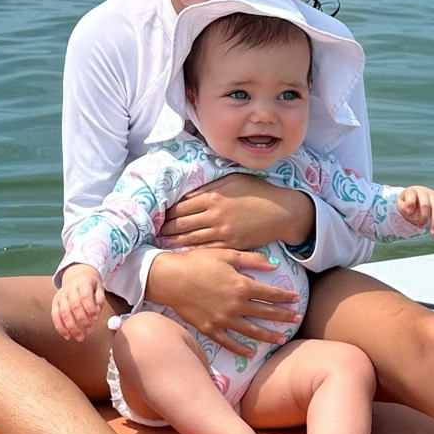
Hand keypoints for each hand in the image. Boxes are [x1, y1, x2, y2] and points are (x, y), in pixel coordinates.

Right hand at [52, 264, 106, 340]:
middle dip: (82, 320)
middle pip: (74, 306)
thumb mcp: (99, 288)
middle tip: (90, 331)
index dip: (90, 308)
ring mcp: (61, 296)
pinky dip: (60, 328)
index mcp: (82, 283)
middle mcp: (70, 289)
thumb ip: (99, 299)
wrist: (76, 277)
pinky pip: (55, 316)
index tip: (95, 319)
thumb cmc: (90, 286)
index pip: (85, 296)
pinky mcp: (55, 302)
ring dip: (71, 327)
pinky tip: (67, 336)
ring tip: (80, 337)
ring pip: (64, 313)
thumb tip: (96, 312)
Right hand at [145, 246, 303, 351]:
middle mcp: (236, 305)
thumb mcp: (226, 254)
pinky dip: (241, 349)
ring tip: (281, 339)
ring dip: (269, 336)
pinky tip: (251, 353)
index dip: (286, 297)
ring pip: (252, 331)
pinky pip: (229, 342)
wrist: (170, 278)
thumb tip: (274, 265)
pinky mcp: (210, 329)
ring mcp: (223, 320)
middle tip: (297, 319)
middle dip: (284, 316)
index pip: (271, 294)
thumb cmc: (197, 261)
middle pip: (266, 313)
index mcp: (242, 285)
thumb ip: (252, 260)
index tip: (296, 299)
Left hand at [159, 176, 316, 251]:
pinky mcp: (231, 245)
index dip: (166, 214)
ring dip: (174, 242)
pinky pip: (207, 249)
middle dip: (165, 229)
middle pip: (182, 225)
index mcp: (213, 197)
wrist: (281, 212)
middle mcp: (214, 216)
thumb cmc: (258, 192)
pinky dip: (193, 251)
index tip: (156, 216)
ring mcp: (222, 233)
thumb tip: (187, 196)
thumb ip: (208, 188)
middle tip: (152, 233)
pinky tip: (183, 253)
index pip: (181, 207)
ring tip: (161, 244)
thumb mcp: (233, 180)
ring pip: (191, 240)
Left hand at [397, 185, 433, 233]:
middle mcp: (424, 191)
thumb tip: (410, 211)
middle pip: (426, 204)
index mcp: (412, 191)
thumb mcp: (401, 204)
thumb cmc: (407, 202)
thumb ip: (404, 207)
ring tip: (433, 233)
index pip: (412, 196)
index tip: (408, 213)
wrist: (415, 196)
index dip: (410, 205)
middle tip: (420, 227)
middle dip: (423, 217)